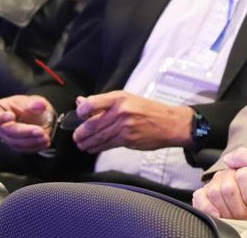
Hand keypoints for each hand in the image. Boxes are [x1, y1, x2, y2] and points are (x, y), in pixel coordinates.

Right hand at [0, 94, 55, 152]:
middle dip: (24, 131)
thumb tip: (38, 104)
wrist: (40, 117)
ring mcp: (7, 137)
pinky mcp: (16, 145)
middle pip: (7, 131)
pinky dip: (35, 146)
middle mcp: (0, 125)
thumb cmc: (31, 106)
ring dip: (32, 141)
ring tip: (45, 137)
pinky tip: (45, 142)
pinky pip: (23, 149)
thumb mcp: (35, 100)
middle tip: (39, 130)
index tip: (11, 116)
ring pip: (15, 142)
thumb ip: (36, 102)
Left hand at [71, 91, 192, 153]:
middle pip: (93, 124)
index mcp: (120, 98)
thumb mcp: (127, 99)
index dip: (81, 112)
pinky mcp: (128, 140)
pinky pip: (107, 145)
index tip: (78, 116)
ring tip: (82, 144)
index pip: (92, 103)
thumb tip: (81, 102)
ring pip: (99, 137)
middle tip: (76, 136)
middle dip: (81, 133)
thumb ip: (103, 102)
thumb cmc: (148, 110)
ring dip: (87, 142)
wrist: (170, 123)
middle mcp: (121, 111)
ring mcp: (125, 126)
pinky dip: (97, 148)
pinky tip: (92, 148)